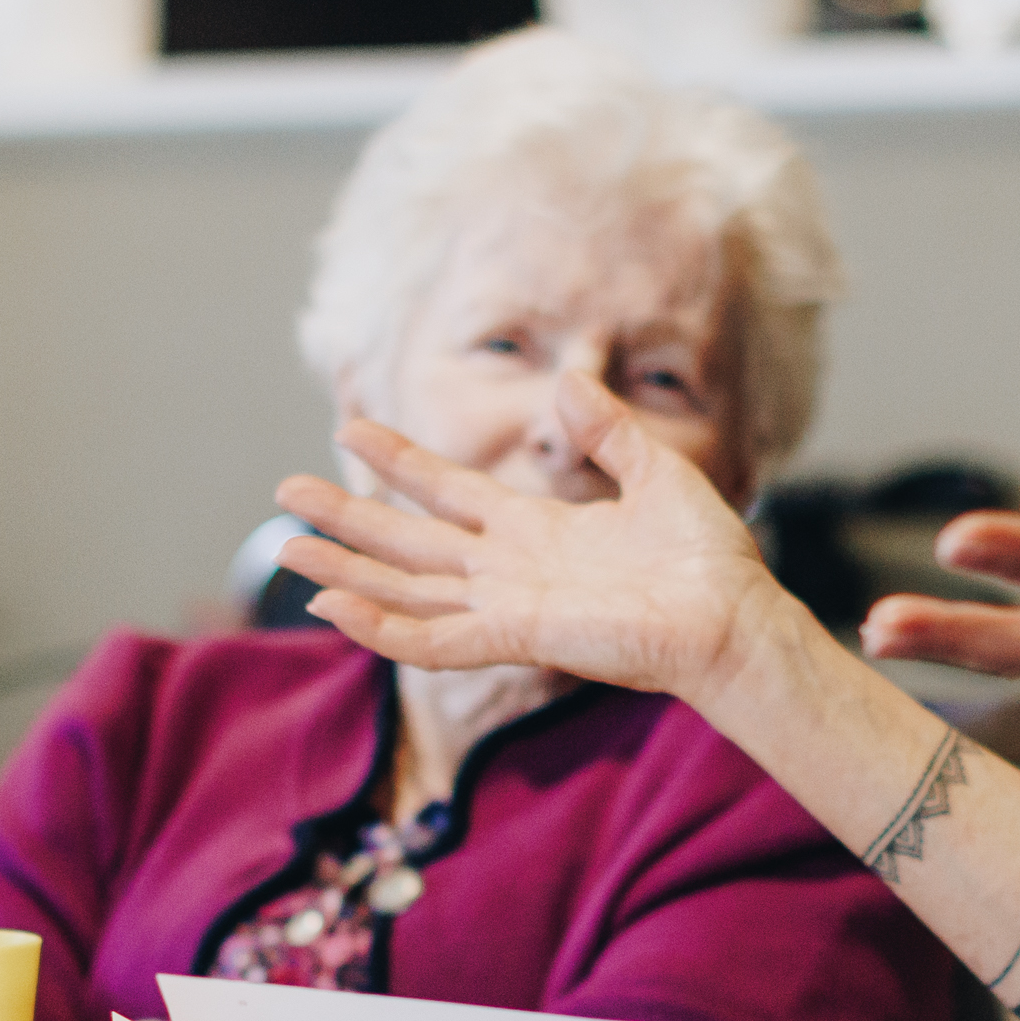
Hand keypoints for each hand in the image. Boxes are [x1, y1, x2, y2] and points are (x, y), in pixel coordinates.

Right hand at [276, 385, 805, 702]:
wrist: (734, 615)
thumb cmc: (707, 559)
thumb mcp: (656, 471)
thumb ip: (608, 431)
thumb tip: (568, 379)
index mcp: (535, 531)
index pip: (447, 491)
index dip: (399, 462)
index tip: (349, 425)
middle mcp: (508, 571)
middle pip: (407, 542)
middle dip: (347, 518)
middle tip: (285, 493)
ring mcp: (507, 608)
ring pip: (405, 592)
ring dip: (346, 573)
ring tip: (289, 550)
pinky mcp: (517, 639)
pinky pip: (435, 641)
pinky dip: (382, 629)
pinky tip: (334, 609)